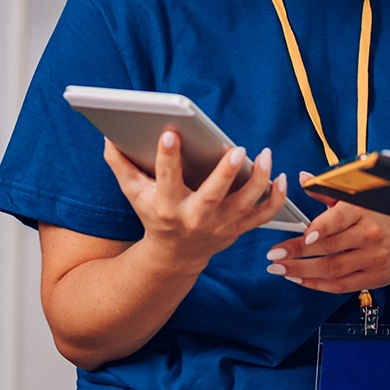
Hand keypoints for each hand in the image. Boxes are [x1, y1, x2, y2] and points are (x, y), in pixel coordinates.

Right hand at [101, 132, 286, 272]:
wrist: (174, 256)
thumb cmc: (154, 215)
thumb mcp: (134, 194)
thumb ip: (121, 166)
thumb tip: (109, 137)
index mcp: (167, 206)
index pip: (165, 179)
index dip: (168, 156)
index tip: (171, 133)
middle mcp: (195, 218)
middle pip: (213, 196)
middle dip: (226, 173)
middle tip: (238, 149)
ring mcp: (220, 226)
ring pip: (245, 204)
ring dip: (258, 181)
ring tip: (265, 155)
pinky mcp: (239, 229)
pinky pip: (263, 215)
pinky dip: (275, 198)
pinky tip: (280, 176)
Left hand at [265, 177, 389, 292]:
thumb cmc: (381, 216)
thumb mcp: (360, 199)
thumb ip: (328, 192)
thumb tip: (302, 179)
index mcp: (363, 212)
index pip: (339, 220)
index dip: (320, 229)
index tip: (302, 235)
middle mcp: (369, 236)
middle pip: (330, 248)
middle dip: (298, 253)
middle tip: (274, 255)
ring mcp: (373, 260)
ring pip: (333, 269)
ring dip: (302, 271)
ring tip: (280, 269)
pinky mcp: (374, 278)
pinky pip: (341, 285)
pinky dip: (317, 284)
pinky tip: (300, 279)